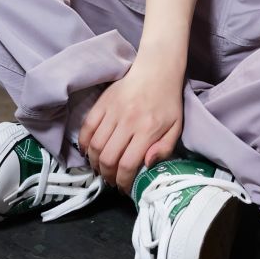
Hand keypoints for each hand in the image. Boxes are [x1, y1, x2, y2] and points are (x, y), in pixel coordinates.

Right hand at [77, 58, 182, 193]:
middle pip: (108, 159)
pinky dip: (84, 143)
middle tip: (112, 180)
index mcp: (147, 130)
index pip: (127, 165)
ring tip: (102, 168)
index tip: (124, 187)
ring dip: (95, 163)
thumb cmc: (168, 101)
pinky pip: (86, 127)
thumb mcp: (176, 127)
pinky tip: (89, 151)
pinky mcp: (102, 103)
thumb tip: (147, 165)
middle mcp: (128, 122)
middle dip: (108, 176)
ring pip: (95, 146)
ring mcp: (113, 112)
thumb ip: (164, 149)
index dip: (122, 182)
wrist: (157, 70)